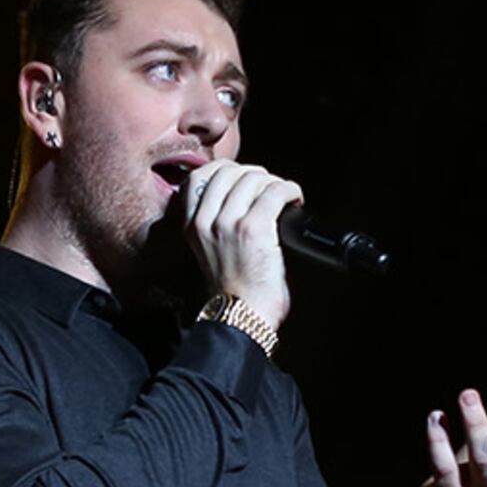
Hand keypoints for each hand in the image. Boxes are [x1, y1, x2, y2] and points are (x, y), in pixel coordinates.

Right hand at [181, 161, 297, 335]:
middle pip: (228, 171)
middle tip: (268, 186)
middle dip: (253, 173)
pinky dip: (289, 190)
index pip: (199, 177)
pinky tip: (295, 198)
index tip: (244, 176)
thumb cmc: (232, 292)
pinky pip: (274, 192)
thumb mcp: (208, 252)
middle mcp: (205, 222)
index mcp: (191, 226)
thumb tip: (243, 198)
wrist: (240, 317)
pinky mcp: (253, 229)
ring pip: (253, 178)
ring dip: (274, 182)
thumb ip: (214, 225)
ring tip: (283, 196)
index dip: (226, 169)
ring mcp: (227, 224)